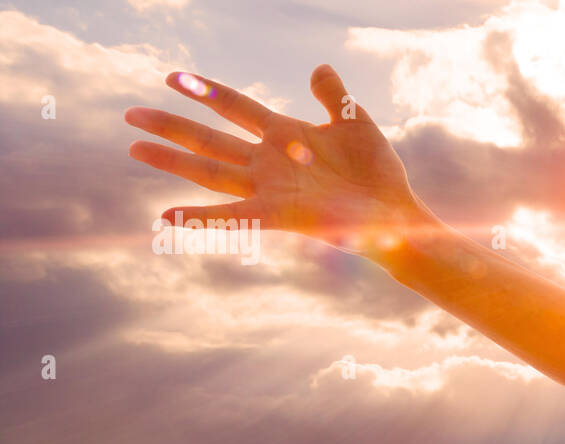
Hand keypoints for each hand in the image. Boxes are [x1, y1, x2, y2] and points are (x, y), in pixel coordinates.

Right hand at [125, 65, 435, 251]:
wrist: (396, 213)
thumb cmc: (378, 173)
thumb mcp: (354, 123)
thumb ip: (333, 96)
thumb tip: (319, 67)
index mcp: (284, 135)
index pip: (235, 107)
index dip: (205, 91)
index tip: (172, 76)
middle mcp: (269, 162)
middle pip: (210, 139)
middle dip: (172, 126)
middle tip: (131, 115)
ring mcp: (271, 189)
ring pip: (211, 172)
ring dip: (173, 161)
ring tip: (135, 148)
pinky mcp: (280, 215)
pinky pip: (233, 217)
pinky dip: (200, 218)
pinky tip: (165, 216)